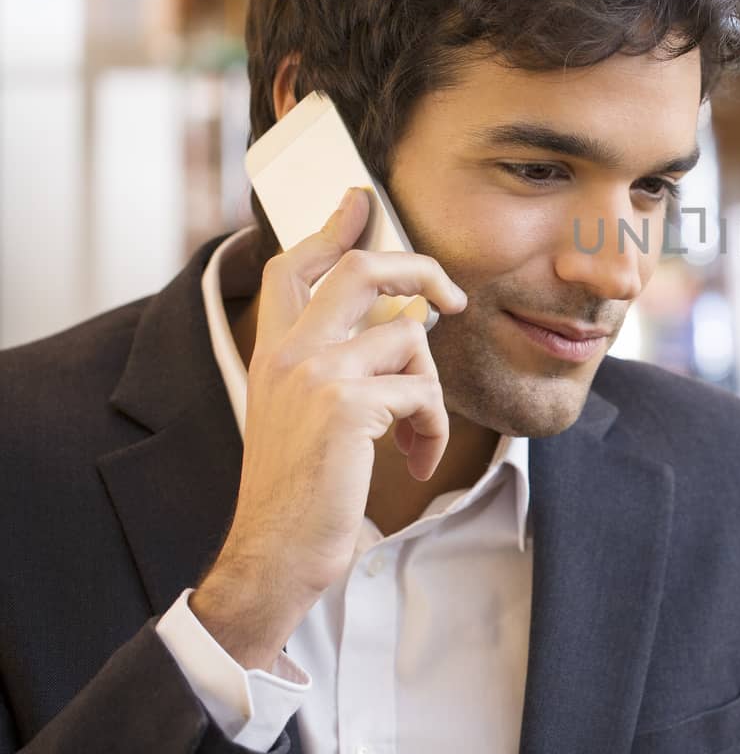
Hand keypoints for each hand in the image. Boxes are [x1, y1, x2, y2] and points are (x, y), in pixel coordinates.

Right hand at [191, 187, 467, 668]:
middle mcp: (288, 352)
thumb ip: (331, 367)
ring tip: (416, 436)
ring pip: (409, 338)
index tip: (362, 201)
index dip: (330, 227)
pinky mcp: (347, 404)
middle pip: (360, 268)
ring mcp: (315, 373)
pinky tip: (414, 461)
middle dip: (420, 268)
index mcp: (273, 351)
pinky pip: (423, 393)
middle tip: (453, 296)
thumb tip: (401, 326)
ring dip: (430, 393)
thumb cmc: (300, 491)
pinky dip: (432, 429)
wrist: (275, 553)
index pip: (293, 267)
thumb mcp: (300, 415)